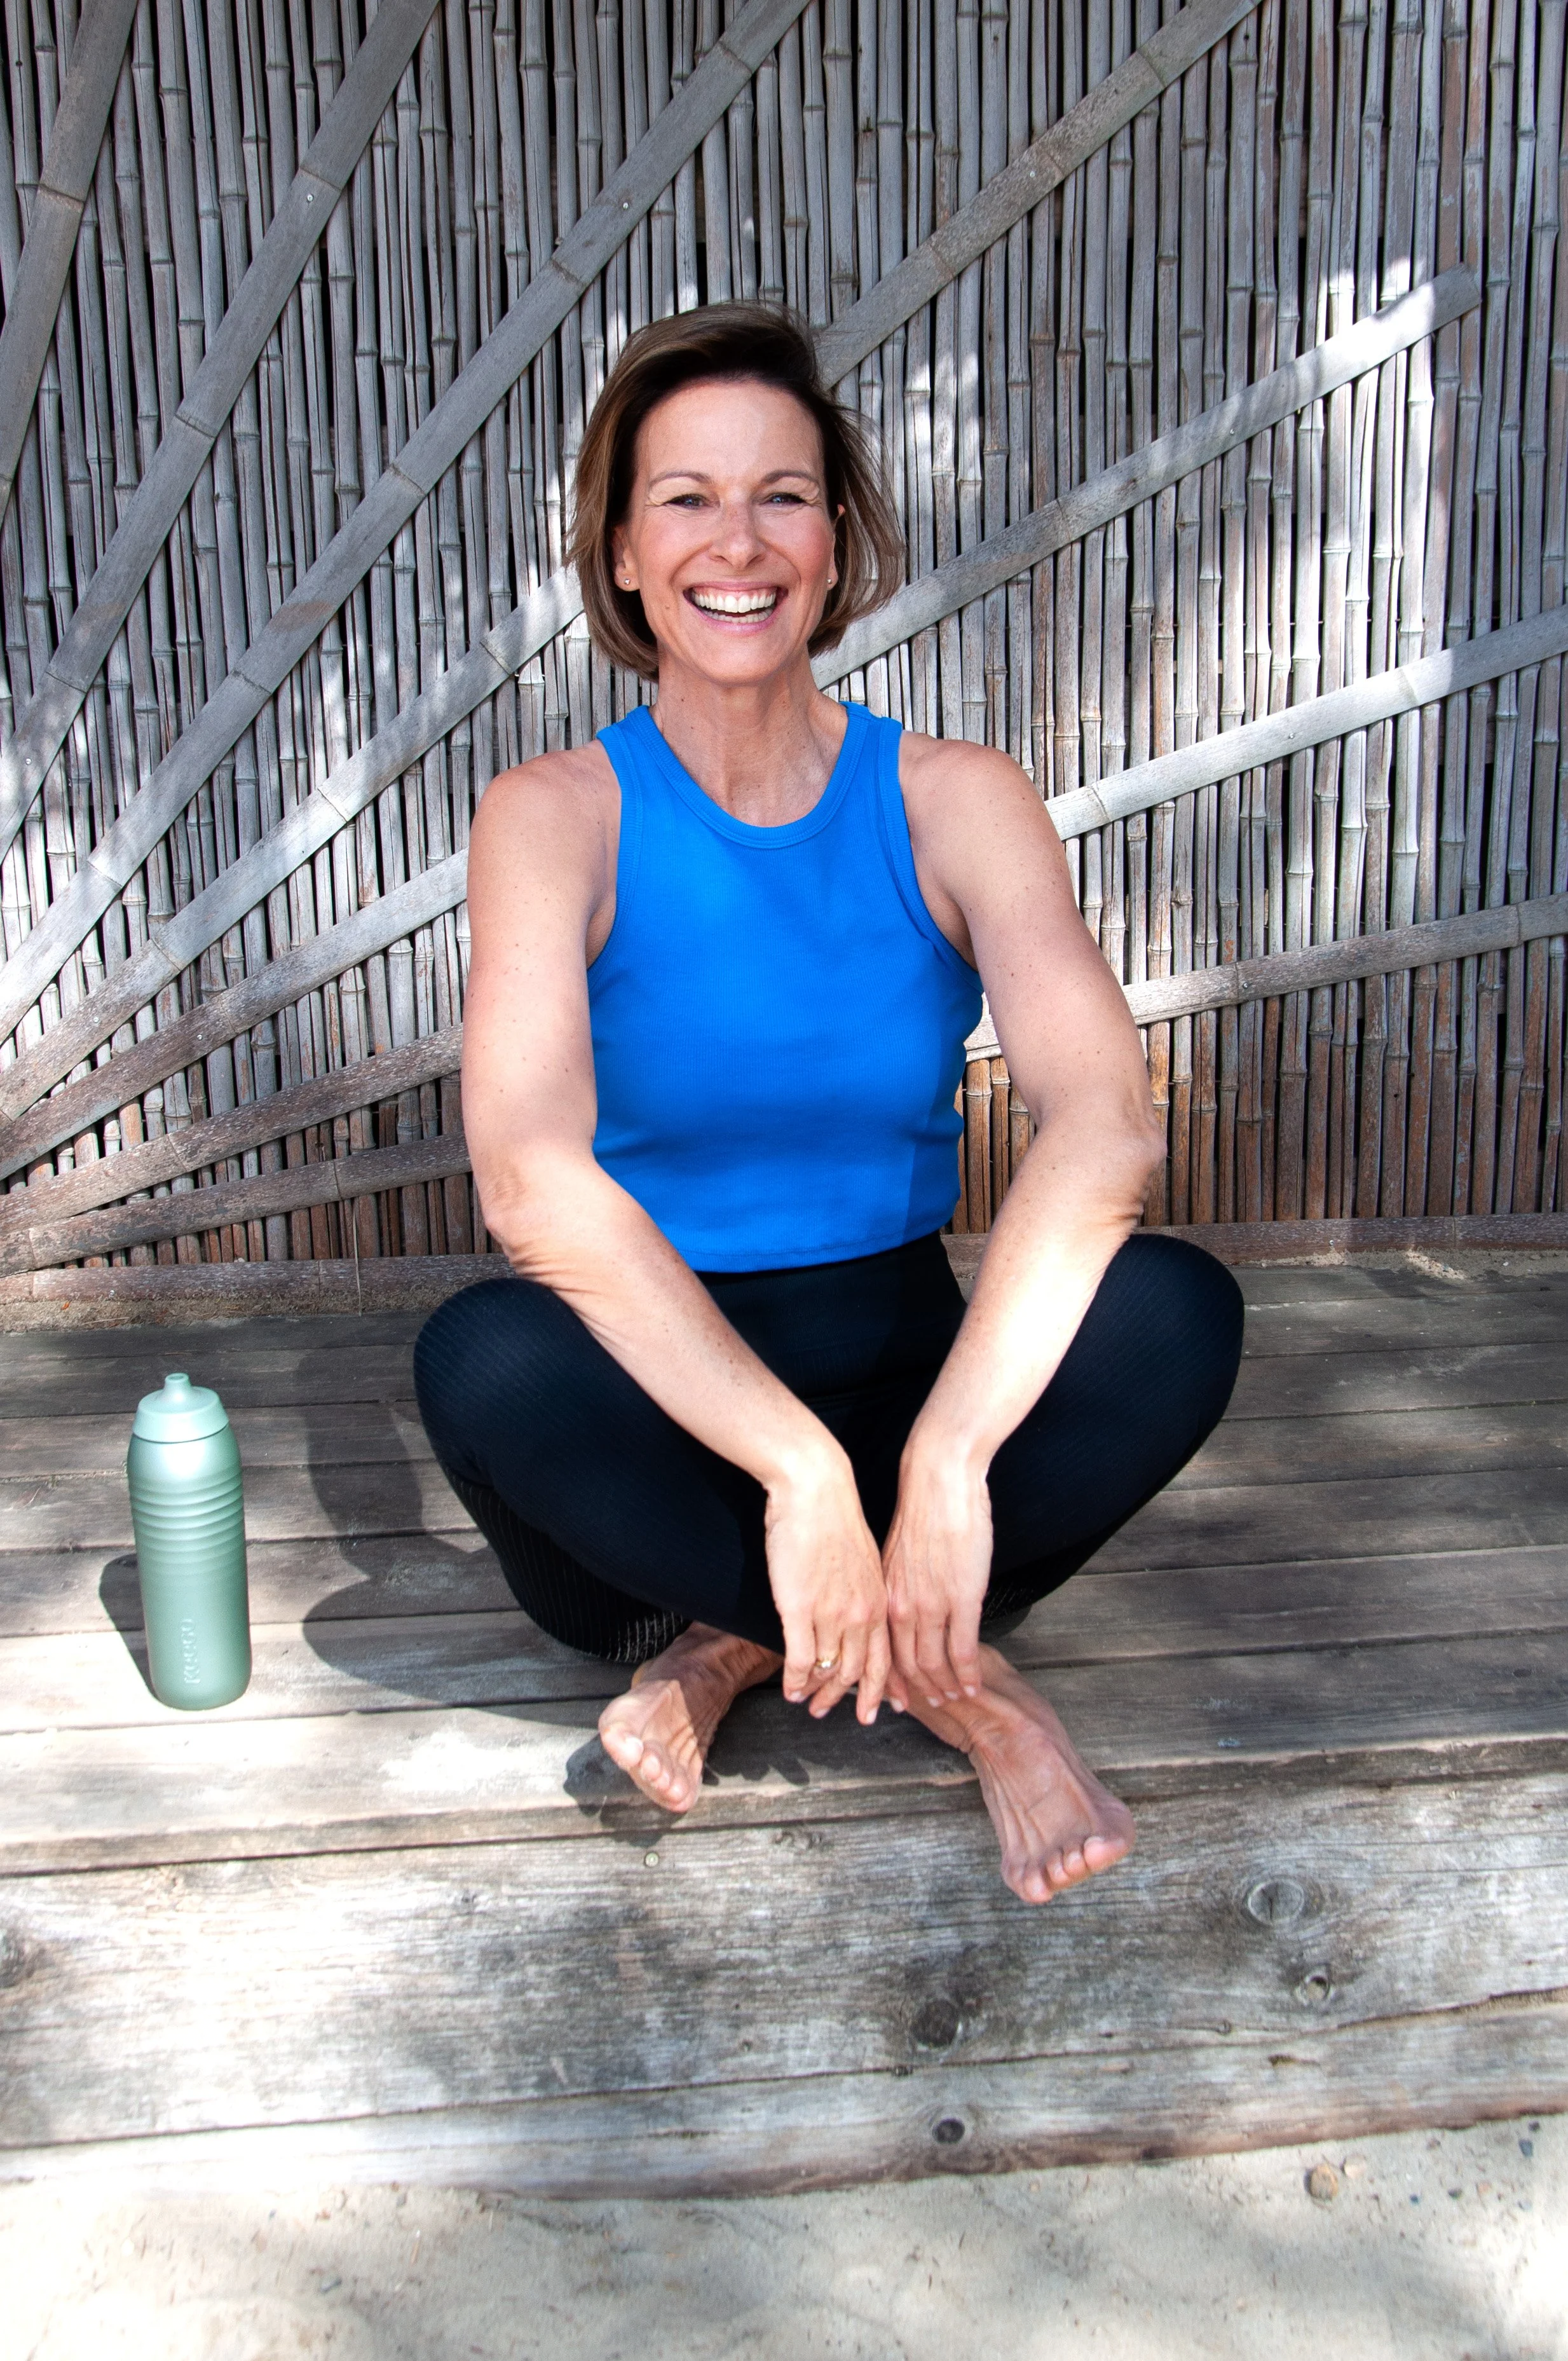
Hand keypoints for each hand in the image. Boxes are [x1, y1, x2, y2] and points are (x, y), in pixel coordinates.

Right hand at [764, 1446, 890, 1722]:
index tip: (878, 1709)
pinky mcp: (799, 1608)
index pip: (886, 1657)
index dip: (882, 1688)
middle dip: (847, 1699)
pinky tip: (790, 1689)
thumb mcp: (863, 1560)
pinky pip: (801, 1658)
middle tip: (831, 1713)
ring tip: (808, 1704)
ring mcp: (831, 1612)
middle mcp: (862, 1613)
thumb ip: (863, 1591)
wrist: (814, 1488)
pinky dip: (796, 1680)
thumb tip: (855, 1612)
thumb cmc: (833, 1517)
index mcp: (880, 1600)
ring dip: (818, 1693)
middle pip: (858, 1672)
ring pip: (829, 1670)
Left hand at [882, 1436, 991, 1707]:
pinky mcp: (962, 1598)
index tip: (893, 1696)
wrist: (938, 1477)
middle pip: (904, 1664)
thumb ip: (901, 1583)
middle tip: (929, 1707)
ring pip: (933, 1663)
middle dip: (915, 1691)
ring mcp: (932, 1604)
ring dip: (943, 1687)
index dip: (888, 1678)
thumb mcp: (898, 1553)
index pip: (881, 1649)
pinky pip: (963, 1650)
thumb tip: (908, 1601)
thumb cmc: (923, 1508)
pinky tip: (973, 1686)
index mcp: (884, 1594)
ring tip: (953, 1700)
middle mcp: (901, 1605)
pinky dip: (967, 1674)